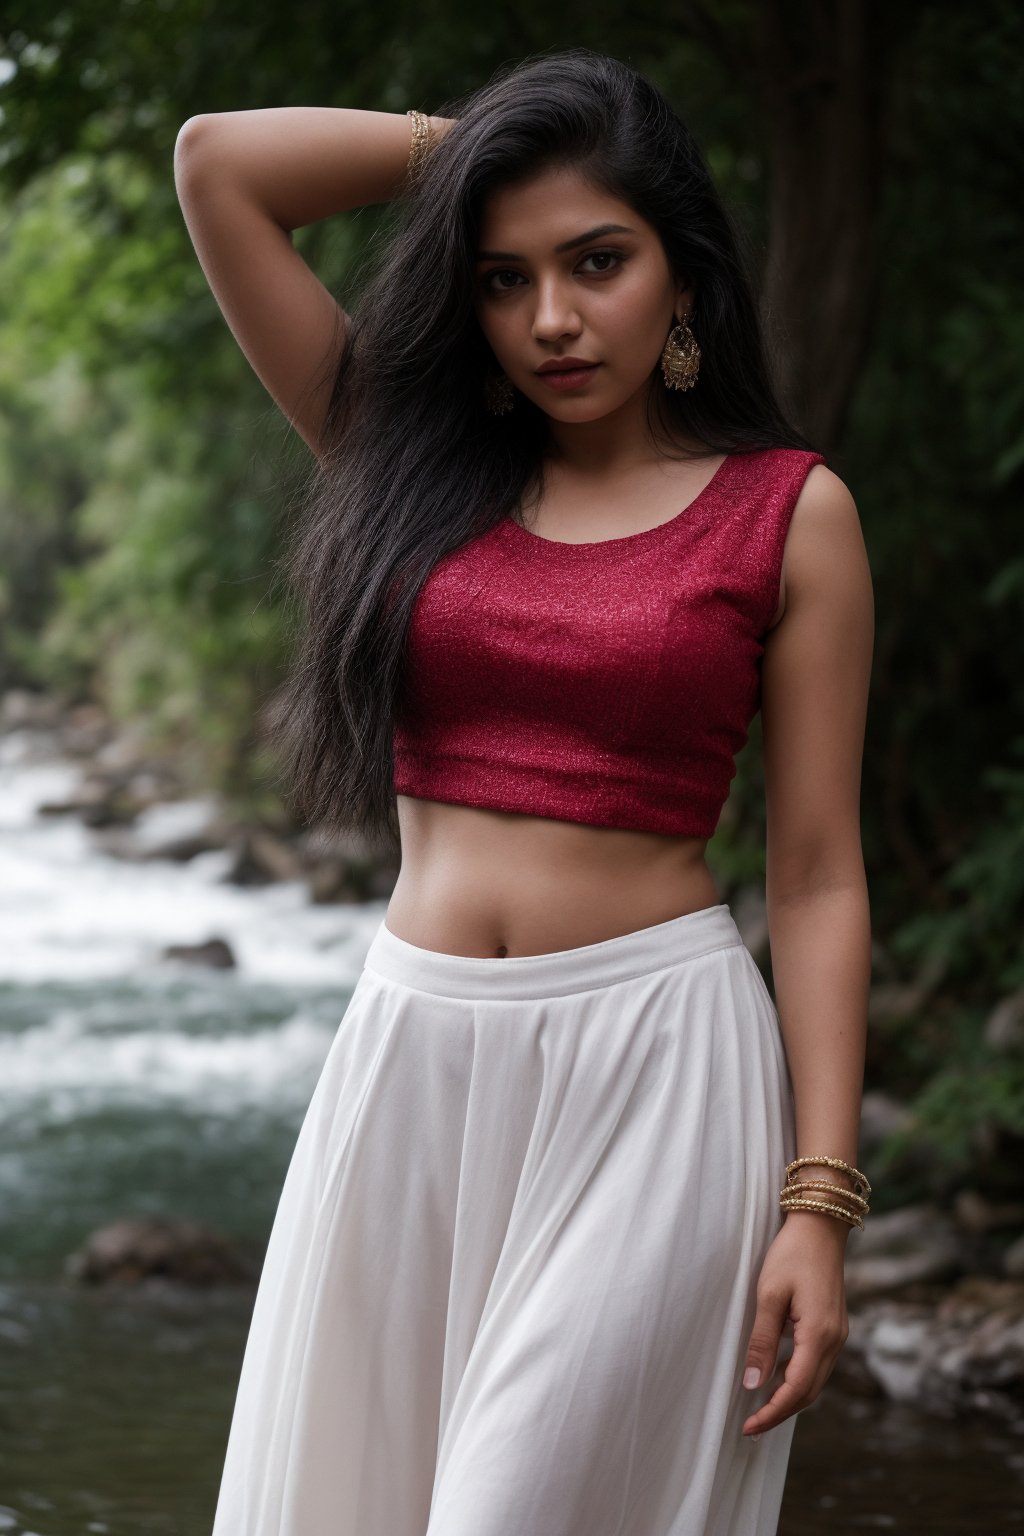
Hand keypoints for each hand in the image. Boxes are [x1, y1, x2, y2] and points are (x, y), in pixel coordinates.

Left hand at [740, 1213, 849, 1437]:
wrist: (820, 1225)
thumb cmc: (792, 1253)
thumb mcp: (769, 1295)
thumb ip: (762, 1341)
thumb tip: (752, 1384)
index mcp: (819, 1335)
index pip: (796, 1389)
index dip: (773, 1412)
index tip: (748, 1427)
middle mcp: (835, 1340)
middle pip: (809, 1392)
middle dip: (780, 1412)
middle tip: (750, 1425)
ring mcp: (838, 1334)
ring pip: (815, 1381)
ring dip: (790, 1397)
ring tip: (760, 1408)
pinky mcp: (834, 1327)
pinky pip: (817, 1364)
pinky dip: (798, 1379)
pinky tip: (777, 1378)